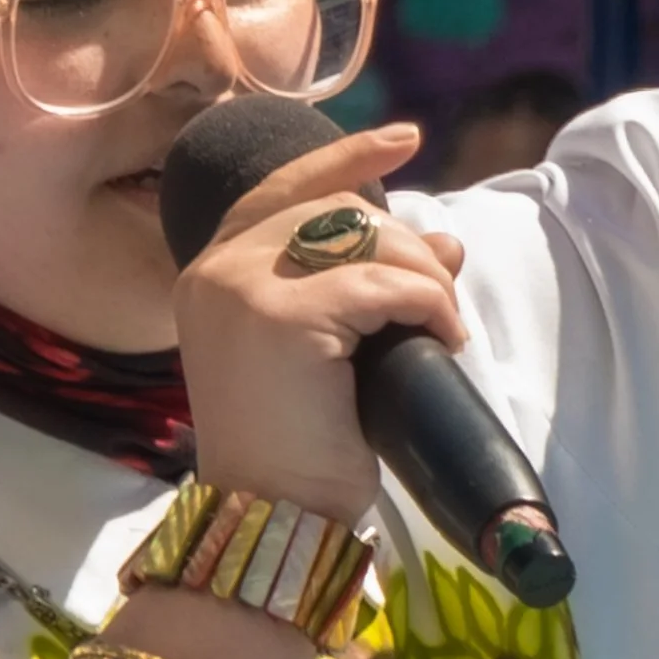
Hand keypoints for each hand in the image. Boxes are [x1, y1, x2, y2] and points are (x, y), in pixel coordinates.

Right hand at [172, 120, 465, 520]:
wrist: (274, 518)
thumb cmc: (300, 451)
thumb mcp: (337, 353)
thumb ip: (369, 288)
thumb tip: (445, 241)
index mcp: (213, 276)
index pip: (281, 188)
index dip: (345, 159)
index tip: (405, 139)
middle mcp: (217, 270)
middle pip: (337, 210)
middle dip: (406, 243)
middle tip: (441, 296)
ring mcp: (244, 287)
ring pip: (364, 234)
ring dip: (423, 274)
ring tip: (443, 325)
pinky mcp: (283, 316)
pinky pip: (384, 282)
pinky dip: (428, 302)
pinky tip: (444, 336)